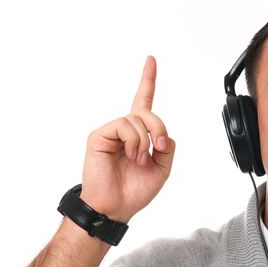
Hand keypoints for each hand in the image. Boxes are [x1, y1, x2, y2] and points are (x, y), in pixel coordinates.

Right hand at [79, 56, 174, 222]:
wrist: (116, 207)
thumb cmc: (135, 190)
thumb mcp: (162, 168)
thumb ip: (167, 147)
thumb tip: (163, 134)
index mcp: (138, 135)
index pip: (143, 102)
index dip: (148, 81)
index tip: (151, 60)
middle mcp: (124, 129)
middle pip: (148, 111)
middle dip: (159, 128)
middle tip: (160, 147)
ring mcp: (111, 131)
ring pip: (137, 118)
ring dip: (145, 140)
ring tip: (139, 159)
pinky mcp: (100, 135)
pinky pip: (124, 125)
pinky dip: (134, 140)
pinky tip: (131, 155)